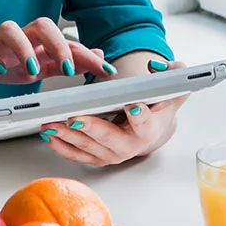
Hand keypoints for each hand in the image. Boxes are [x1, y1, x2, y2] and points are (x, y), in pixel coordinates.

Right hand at [0, 17, 116, 88]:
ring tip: (31, 70)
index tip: (105, 70)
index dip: (87, 55)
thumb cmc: (4, 61)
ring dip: (23, 49)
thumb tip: (98, 56)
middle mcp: (19, 38)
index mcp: (37, 43)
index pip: (67, 42)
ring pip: (9, 29)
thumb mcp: (40, 66)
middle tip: (66, 70)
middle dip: (58, 46)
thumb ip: (68, 62)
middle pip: (42, 25)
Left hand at [38, 59, 189, 165]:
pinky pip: (77, 155)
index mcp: (150, 129)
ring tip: (51, 123)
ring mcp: (112, 154)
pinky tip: (49, 135)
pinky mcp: (97, 157)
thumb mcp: (172, 89)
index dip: (139, 116)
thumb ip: (175, 76)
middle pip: (109, 139)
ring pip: (88, 147)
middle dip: (91, 129)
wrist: (152, 129)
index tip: (132, 105)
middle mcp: (130, 146)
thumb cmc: (158, 107)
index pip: (145, 124)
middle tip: (75, 118)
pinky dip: (62, 146)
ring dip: (68, 136)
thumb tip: (164, 68)